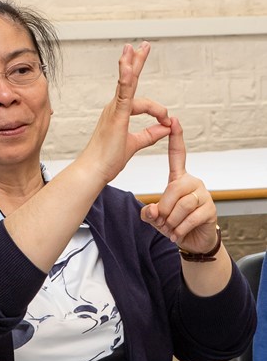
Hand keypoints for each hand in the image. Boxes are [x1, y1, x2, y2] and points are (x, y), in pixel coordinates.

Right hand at [76, 42, 171, 184]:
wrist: (94, 170)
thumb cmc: (107, 160)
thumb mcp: (135, 144)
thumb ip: (151, 134)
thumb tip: (166, 127)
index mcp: (118, 114)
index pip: (143, 103)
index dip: (159, 111)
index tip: (167, 122)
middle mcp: (114, 108)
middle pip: (129, 80)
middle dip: (136, 62)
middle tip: (142, 46)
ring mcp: (114, 110)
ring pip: (126, 82)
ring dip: (131, 64)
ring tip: (135, 47)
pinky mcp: (116, 115)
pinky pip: (123, 92)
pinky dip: (125, 78)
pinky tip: (127, 65)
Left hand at [141, 117, 217, 251]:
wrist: (192, 240)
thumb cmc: (172, 223)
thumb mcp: (155, 217)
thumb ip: (149, 212)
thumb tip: (153, 210)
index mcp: (179, 178)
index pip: (178, 154)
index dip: (176, 138)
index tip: (173, 120)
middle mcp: (193, 182)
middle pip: (173, 189)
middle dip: (163, 208)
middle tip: (162, 220)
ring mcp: (204, 195)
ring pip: (182, 204)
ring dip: (171, 220)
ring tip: (170, 227)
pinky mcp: (211, 210)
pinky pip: (190, 217)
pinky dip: (179, 229)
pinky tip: (177, 233)